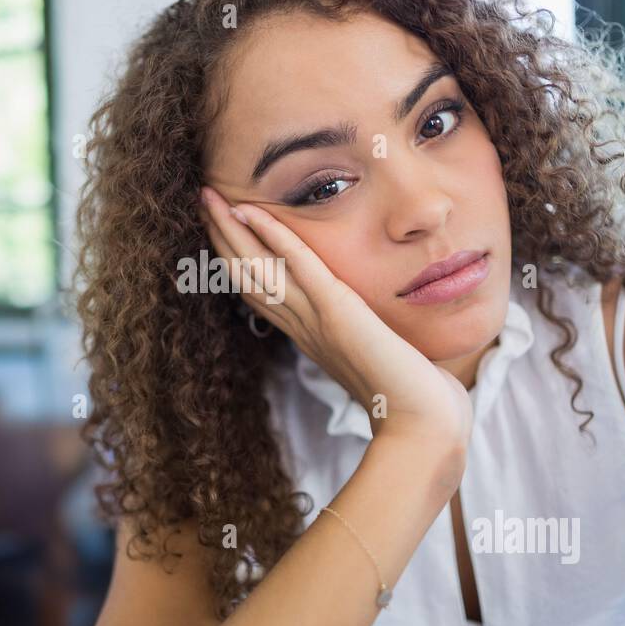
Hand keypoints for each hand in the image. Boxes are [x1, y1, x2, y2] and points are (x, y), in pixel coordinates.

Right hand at [198, 185, 473, 455]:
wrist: (424, 428)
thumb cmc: (415, 401)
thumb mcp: (384, 359)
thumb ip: (370, 340)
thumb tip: (378, 331)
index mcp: (313, 339)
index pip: (263, 293)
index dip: (239, 260)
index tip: (223, 229)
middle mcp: (305, 329)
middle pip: (249, 276)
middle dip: (222, 236)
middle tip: (201, 200)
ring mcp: (317, 321)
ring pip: (260, 269)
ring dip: (231, 229)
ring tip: (209, 197)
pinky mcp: (338, 312)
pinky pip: (297, 266)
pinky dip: (273, 236)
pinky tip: (250, 210)